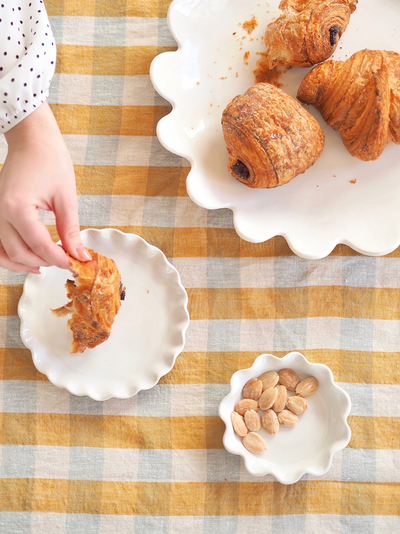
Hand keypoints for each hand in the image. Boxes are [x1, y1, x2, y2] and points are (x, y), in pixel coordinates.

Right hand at [0, 102, 90, 272]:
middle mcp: (0, 213)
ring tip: (45, 265)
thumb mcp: (66, 197)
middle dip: (43, 262)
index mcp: (18, 208)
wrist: (31, 139)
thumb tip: (79, 254)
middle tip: (64, 262)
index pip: (39, 245)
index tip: (74, 263)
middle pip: (18, 253)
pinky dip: (11, 254)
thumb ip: (70, 230)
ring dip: (23, 264)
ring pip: (2, 252)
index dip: (58, 258)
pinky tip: (29, 257)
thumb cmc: (49, 160)